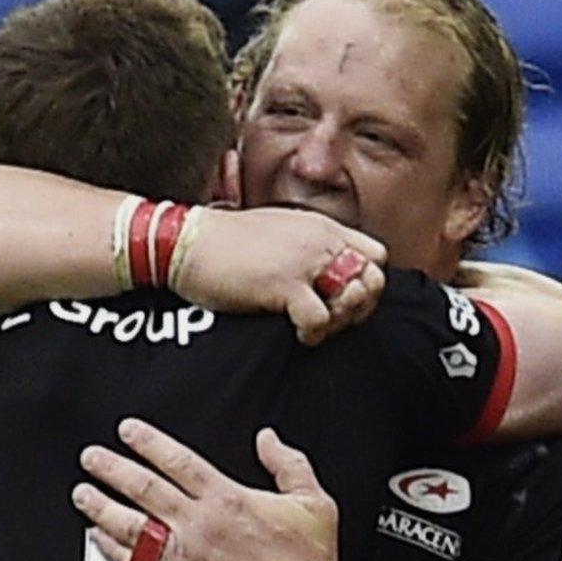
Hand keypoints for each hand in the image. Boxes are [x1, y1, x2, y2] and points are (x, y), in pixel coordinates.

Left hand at [75, 422, 337, 560]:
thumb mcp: (314, 503)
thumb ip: (289, 464)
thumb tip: (269, 439)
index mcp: (227, 499)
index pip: (177, 460)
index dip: (148, 442)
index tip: (127, 432)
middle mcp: (199, 524)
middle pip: (143, 487)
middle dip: (111, 468)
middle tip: (91, 458)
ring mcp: (183, 555)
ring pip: (130, 523)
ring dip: (100, 506)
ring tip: (82, 493)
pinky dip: (110, 549)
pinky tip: (96, 538)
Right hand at [169, 206, 385, 344]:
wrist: (186, 243)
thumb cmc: (224, 244)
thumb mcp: (278, 234)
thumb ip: (307, 249)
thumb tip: (323, 278)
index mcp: (321, 227)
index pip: (376, 254)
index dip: (368, 282)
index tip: (344, 299)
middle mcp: (320, 239)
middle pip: (374, 279)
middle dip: (360, 306)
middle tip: (333, 319)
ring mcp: (304, 261)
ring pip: (355, 298)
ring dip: (339, 320)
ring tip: (315, 326)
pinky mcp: (284, 284)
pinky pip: (321, 318)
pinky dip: (314, 333)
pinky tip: (297, 332)